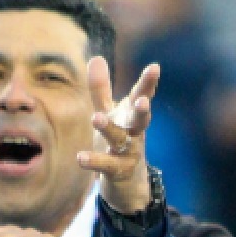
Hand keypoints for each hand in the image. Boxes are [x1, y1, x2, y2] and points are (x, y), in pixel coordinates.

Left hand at [78, 58, 159, 215]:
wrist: (127, 178)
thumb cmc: (118, 137)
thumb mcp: (109, 112)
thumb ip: (101, 89)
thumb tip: (96, 57)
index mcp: (131, 114)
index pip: (141, 95)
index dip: (148, 83)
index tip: (155, 68)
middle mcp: (134, 132)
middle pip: (140, 118)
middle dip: (142, 109)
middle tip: (141, 100)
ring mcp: (128, 152)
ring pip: (120, 139)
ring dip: (109, 128)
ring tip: (96, 118)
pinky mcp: (117, 170)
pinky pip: (106, 165)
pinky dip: (94, 161)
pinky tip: (80, 158)